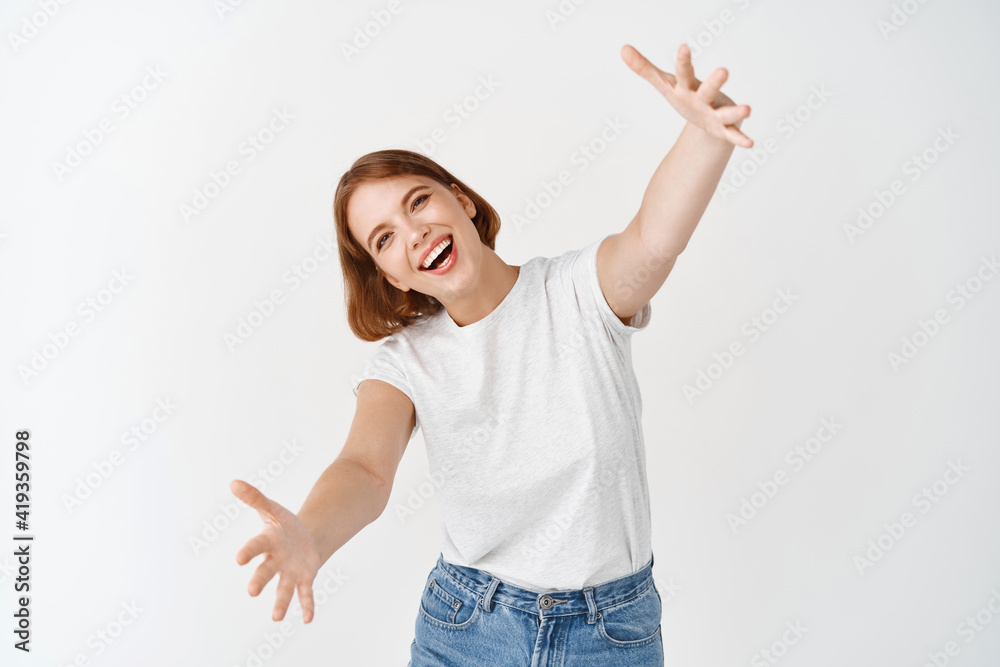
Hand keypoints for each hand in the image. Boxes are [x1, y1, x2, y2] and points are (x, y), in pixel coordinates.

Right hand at [231, 479, 322, 622]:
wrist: (304, 538)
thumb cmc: (284, 525)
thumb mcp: (273, 509)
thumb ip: (255, 498)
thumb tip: (234, 482)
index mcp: (267, 543)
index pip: (255, 547)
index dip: (248, 552)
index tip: (239, 560)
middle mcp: (275, 561)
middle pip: (265, 571)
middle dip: (259, 581)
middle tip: (252, 591)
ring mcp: (289, 572)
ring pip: (283, 589)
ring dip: (280, 603)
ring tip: (276, 618)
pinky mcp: (304, 578)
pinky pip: (305, 594)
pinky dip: (306, 606)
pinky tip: (307, 619)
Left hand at [621, 43, 753, 147]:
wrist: (705, 115)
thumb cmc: (684, 95)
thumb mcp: (663, 84)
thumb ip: (644, 68)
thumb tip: (623, 49)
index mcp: (688, 86)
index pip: (684, 73)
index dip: (683, 61)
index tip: (683, 47)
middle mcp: (704, 97)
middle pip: (709, 89)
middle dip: (716, 81)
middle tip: (723, 71)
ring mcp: (715, 113)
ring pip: (725, 113)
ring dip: (736, 112)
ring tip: (747, 109)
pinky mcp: (722, 129)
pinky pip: (731, 135)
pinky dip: (740, 139)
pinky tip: (750, 143)